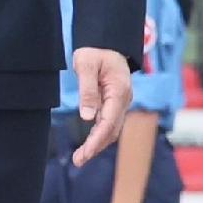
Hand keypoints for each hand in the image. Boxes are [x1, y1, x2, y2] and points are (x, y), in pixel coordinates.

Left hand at [66, 48, 133, 162]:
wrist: (106, 42)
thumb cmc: (95, 51)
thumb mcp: (85, 65)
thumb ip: (87, 91)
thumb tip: (87, 117)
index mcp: (119, 91)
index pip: (108, 122)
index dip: (96, 140)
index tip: (84, 154)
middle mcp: (124, 99)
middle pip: (112, 130)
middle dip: (96, 147)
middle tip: (78, 160)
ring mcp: (121, 102)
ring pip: (112, 129)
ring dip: (98, 143)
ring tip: (80, 157)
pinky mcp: (115, 103)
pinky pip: (109, 123)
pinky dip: (99, 135)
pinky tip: (88, 144)